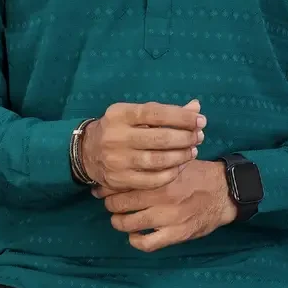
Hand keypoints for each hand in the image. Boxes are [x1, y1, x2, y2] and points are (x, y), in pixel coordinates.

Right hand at [81, 100, 205, 191]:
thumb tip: (196, 107)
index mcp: (121, 114)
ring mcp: (117, 160)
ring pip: (158, 160)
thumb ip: (166, 112)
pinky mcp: (119, 179)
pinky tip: (179, 166)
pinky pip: (152, 180)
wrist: (87, 151)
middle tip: (199, 137)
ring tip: (192, 151)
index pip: (156, 113)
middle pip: (160, 138)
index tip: (200, 120)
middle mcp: (116, 136)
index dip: (182, 117)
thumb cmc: (120, 128)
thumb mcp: (136, 114)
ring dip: (181, 156)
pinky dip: (170, 173)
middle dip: (186, 137)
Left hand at [93, 159, 237, 251]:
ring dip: (119, 222)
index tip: (102, 185)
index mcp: (160, 175)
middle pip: (122, 203)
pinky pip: (148, 243)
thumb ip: (156, 150)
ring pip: (130, 224)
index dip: (109, 184)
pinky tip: (134, 235)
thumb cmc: (197, 172)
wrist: (223, 191)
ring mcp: (168, 217)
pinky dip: (136, 241)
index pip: (125, 180)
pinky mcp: (177, 234)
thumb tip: (136, 136)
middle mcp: (161, 196)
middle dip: (110, 203)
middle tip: (108, 201)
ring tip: (118, 218)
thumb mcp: (178, 156)